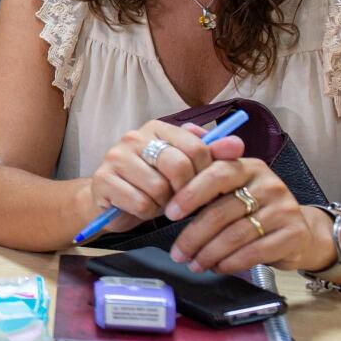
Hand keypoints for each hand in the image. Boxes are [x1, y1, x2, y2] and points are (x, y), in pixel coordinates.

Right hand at [81, 121, 239, 233]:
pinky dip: (146, 212)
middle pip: (178, 166)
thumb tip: (237, 145)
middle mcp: (134, 137)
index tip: (200, 186)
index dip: (205, 173)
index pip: (196, 147)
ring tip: (156, 201)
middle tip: (178, 197)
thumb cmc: (153, 183)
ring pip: (159, 188)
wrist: (111, 200)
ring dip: (163, 203)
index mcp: (157, 128)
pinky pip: (140, 203)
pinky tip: (139, 208)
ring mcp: (115, 157)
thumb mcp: (185, 169)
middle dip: (184, 190)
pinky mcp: (103, 180)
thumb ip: (211, 156)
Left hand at [166, 158, 327, 272]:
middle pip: (221, 211)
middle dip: (193, 236)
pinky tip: (218, 267)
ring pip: (235, 234)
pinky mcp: (294, 234)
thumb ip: (205, 185)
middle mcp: (269, 185)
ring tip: (194, 264)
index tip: (169, 213)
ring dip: (209, 253)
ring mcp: (284, 209)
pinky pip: (255, 251)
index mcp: (248, 167)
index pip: (216, 174)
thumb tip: (166, 193)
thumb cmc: (253, 209)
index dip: (190, 194)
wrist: (298, 231)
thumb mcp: (232, 190)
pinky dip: (231, 262)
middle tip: (177, 253)